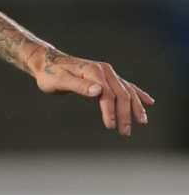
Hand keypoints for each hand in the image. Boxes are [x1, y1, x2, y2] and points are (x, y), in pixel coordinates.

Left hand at [31, 47, 154, 136]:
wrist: (46, 62)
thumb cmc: (49, 74)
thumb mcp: (59, 81)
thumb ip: (78, 86)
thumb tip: (98, 91)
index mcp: (94, 71)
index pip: (108, 94)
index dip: (111, 111)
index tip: (110, 126)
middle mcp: (104, 70)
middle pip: (122, 94)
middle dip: (125, 113)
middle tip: (125, 132)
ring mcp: (107, 73)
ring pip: (127, 91)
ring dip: (135, 107)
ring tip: (141, 122)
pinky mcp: (106, 77)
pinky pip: (126, 86)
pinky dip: (138, 94)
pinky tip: (148, 102)